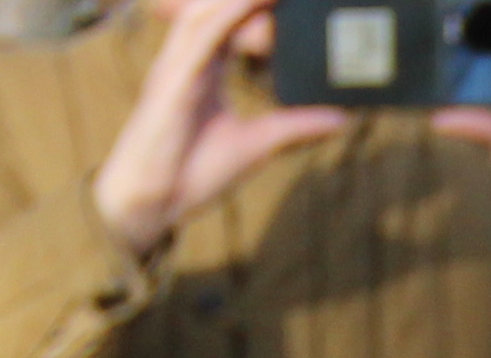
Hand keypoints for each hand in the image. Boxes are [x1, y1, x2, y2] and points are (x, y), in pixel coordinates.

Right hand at [94, 0, 346, 260]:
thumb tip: (341, 119)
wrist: (149, 203)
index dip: (258, 1)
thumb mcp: (257, 144)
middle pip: (217, 6)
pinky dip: (228, 15)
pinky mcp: (172, 80)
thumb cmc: (190, 172)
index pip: (232, 20)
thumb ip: (295, 127)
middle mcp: (188, 57)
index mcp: (203, 66)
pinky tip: (256, 1)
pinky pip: (201, 36)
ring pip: (208, 11)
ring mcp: (177, 64)